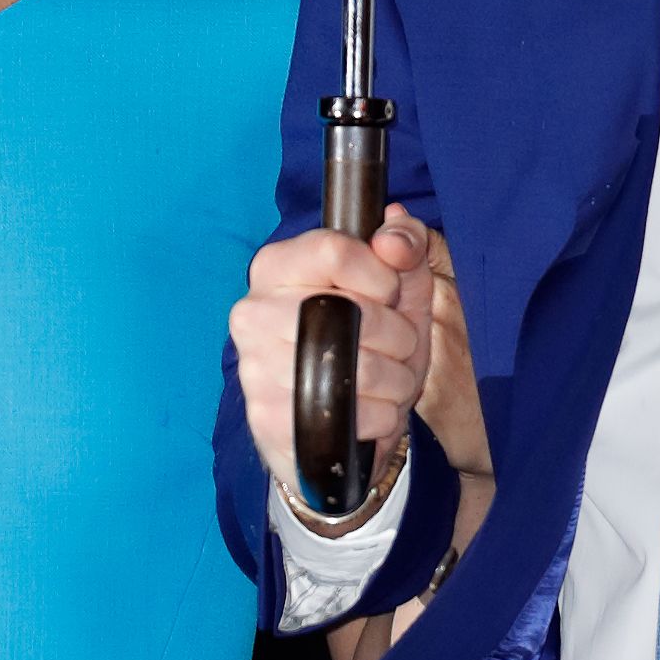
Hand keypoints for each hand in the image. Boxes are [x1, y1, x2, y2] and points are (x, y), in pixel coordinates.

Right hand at [232, 205, 435, 515]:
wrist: (342, 423)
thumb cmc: (372, 343)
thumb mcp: (400, 285)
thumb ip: (406, 242)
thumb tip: (392, 236)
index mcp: (276, 267)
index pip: (335, 251)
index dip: (382, 275)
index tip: (389, 293)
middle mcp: (254, 312)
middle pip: (352, 312)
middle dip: (397, 334)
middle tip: (394, 345)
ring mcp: (256, 367)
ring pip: (360, 366)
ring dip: (396, 378)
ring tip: (389, 379)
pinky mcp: (269, 420)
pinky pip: (354, 413)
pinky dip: (382, 415)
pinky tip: (371, 410)